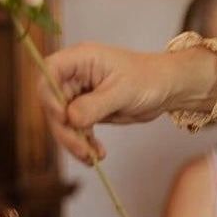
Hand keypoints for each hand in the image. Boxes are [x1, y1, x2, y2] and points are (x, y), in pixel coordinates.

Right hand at [39, 43, 216, 162]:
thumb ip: (95, 104)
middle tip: (81, 148)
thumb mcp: (123, 91)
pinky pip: (75, 129)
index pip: (49, 72)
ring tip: (92, 157)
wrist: (167, 89)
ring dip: (73, 141)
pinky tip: (96, 155)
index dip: (49, 95)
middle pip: (52, 102)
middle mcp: (75, 75)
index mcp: (81, 59)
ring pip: (62, 120)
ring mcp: (79, 93)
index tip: (63, 116)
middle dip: (64, 128)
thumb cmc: (149, 79)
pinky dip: (83, 144)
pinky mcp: (86, 110)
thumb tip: (70, 119)